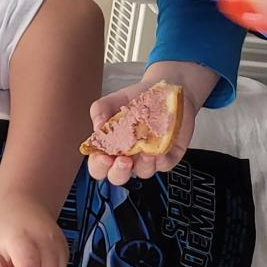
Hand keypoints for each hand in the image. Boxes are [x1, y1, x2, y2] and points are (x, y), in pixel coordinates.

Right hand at [86, 62, 217, 184]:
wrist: (166, 89)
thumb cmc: (138, 98)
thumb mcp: (114, 100)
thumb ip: (100, 110)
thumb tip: (98, 127)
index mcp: (112, 146)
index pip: (98, 166)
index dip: (99, 166)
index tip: (104, 156)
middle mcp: (129, 156)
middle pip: (118, 177)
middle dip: (118, 172)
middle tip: (123, 160)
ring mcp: (148, 158)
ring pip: (143, 172)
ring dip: (143, 164)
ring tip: (145, 149)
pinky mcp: (168, 157)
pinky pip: (164, 165)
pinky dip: (162, 159)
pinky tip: (159, 148)